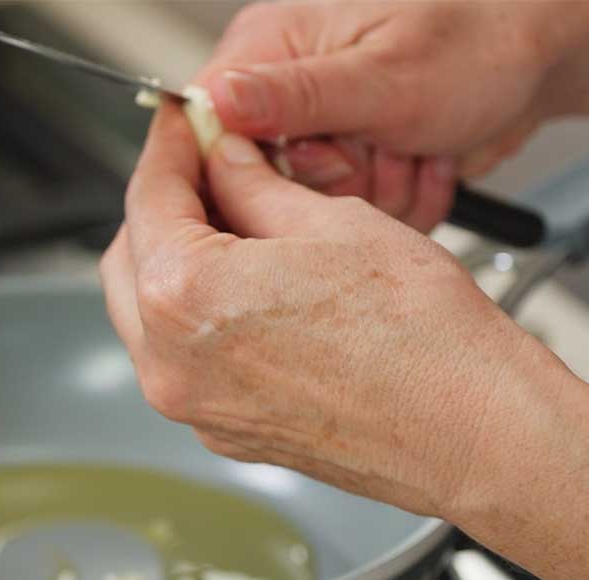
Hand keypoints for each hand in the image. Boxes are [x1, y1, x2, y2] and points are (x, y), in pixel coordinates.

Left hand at [101, 104, 557, 520]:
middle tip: (208, 171)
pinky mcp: (219, 432)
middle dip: (161, 206)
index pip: (146, 198)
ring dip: (173, 261)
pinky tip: (244, 287)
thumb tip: (224, 160)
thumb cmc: (419, 338)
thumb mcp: (330, 222)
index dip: (169, 149)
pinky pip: (181, 356)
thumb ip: (253, 186)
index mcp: (183, 296)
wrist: (467, 431)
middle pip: (129, 257)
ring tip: (233, 227)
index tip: (185, 129)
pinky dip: (194, 314)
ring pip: (147, 312)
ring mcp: (191, 406)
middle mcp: (169, 362)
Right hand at [196, 1, 588, 226]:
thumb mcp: (381, 74)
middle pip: (263, 181)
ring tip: (415, 145)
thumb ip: (292, 95)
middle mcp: (286, 91)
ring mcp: (320, 132)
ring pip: (313, 210)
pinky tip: (424, 158)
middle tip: (380, 144)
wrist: (538, 63)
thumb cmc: (476, 41)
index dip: (242, 162)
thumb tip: (215, 101)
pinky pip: (351, 218)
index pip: (206, 122)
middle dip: (336, 179)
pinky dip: (399, 197)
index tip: (302, 162)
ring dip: (379, 188)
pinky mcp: (350, 165)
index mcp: (271, 48)